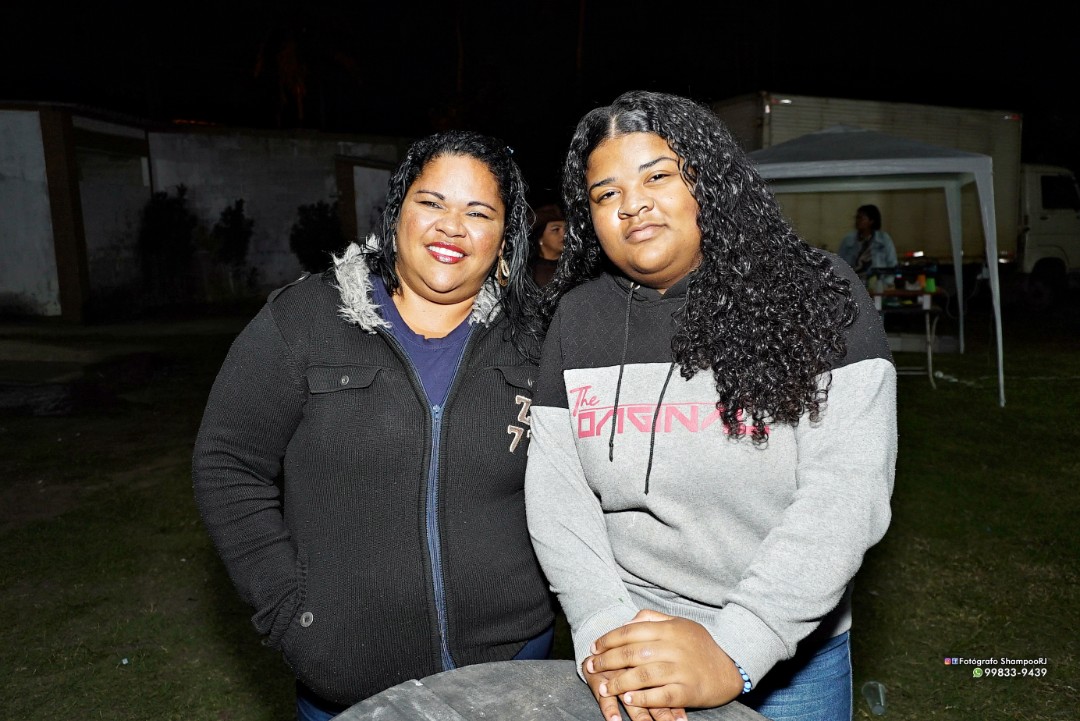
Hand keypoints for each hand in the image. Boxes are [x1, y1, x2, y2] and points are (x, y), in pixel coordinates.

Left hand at [584, 610, 744, 711]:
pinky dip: (642, 698)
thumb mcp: (680, 624)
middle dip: (607, 661)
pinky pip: (660, 696)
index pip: (630, 632)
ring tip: (605, 687)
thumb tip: (626, 622)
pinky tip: (628, 699)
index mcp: (669, 629)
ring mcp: (681, 670)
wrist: (731, 668)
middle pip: (632, 654)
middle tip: (591, 667)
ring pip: (642, 676)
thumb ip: (653, 619)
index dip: (608, 639)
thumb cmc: (700, 646)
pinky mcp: (687, 691)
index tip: (594, 648)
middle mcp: (674, 648)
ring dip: (619, 682)